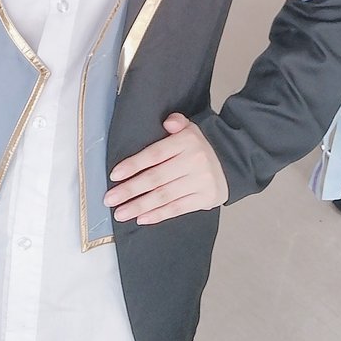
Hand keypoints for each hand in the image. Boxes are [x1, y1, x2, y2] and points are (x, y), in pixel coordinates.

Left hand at [103, 113, 228, 223]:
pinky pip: (177, 209)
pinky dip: (158, 215)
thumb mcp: (190, 128)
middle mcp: (194, 162)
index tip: (114, 175)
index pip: (155, 154)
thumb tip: (167, 122)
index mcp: (186, 142)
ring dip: (139, 206)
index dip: (134, 164)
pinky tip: (141, 218)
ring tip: (120, 213)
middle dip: (130, 190)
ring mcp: (200, 182)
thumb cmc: (199, 147)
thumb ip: (177, 122)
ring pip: (164, 196)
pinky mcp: (204, 199)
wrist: (231, 162)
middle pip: (156, 178)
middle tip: (109, 199)